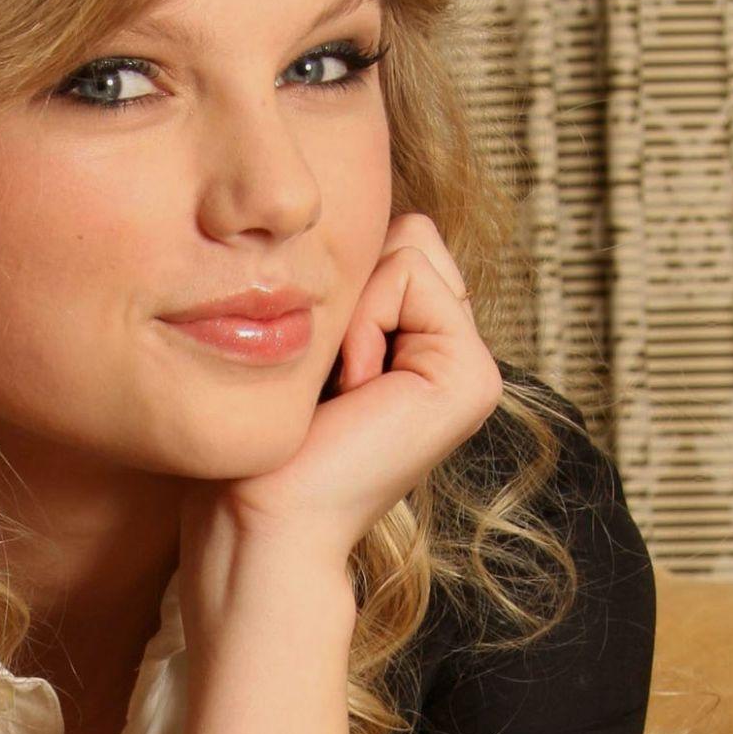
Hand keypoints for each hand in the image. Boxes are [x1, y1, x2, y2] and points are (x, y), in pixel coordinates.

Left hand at [180, 213, 505, 569]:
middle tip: (329, 376)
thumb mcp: (302, 341)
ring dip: (352, 305)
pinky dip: (361, 321)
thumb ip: (345, 282)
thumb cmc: (260, 437)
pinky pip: (408, 274)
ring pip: (410, 244)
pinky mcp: (471, 377)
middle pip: (409, 233)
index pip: (395, 238)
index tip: (317, 363)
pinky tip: (353, 391)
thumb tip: (358, 214)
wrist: (261, 519)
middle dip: (352, 284)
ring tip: (340, 386)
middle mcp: (456, 357)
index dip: (339, 279)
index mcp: (421, 349)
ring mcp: (473, 370)